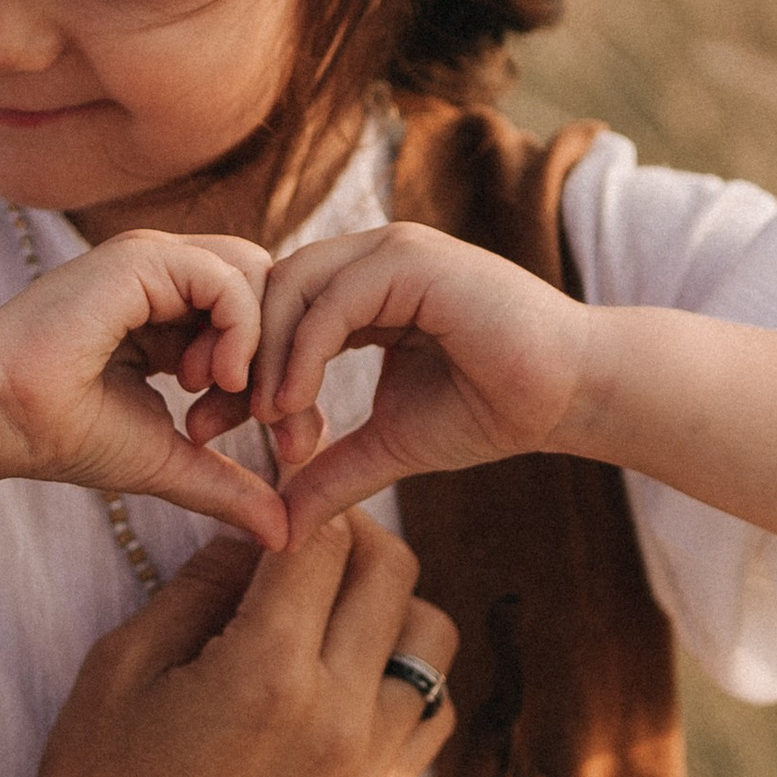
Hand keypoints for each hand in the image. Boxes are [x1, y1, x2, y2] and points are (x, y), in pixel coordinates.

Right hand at [0, 228, 291, 545]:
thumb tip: (286, 533)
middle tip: (269, 420)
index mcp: (169, 312)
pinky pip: (226, 279)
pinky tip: (216, 379)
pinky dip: (240, 329)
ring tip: (231, 397)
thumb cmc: (63, 434)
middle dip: (284, 356)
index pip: (260, 318)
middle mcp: (165, 277)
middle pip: (270, 289)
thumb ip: (227, 486)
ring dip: (262, 343)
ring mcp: (153, 262)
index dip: (280, 374)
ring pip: (256, 275)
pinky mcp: (140, 259)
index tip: (276, 439)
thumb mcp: (170, 460)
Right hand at [3, 516, 456, 776]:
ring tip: (328, 613)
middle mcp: (338, 714)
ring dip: (388, 604)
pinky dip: (404, 675)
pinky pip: (431, 711)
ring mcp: (370, 767)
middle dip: (351, 538)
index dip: (299, 504)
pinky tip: (345, 679)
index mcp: (267, 669)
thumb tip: (253, 532)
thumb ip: (199, 584)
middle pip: (394, 571)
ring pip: (433, 634)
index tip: (276, 503)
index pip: (323, 539)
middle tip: (304, 543)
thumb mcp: (122, 664)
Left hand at [201, 224, 590, 540]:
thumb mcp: (392, 444)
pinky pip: (332, 301)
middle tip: (204, 423)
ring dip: (264, 359)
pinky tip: (291, 407)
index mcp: (364, 289)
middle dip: (229, 358)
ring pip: (292, 287)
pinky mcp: (415, 261)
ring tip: (257, 423)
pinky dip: (301, 354)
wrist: (573, 394)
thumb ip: (334, 470)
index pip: (275, 313)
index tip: (204, 427)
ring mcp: (394, 251)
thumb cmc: (495, 409)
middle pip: (269, 291)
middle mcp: (372, 258)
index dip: (234, 367)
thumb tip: (280, 525)